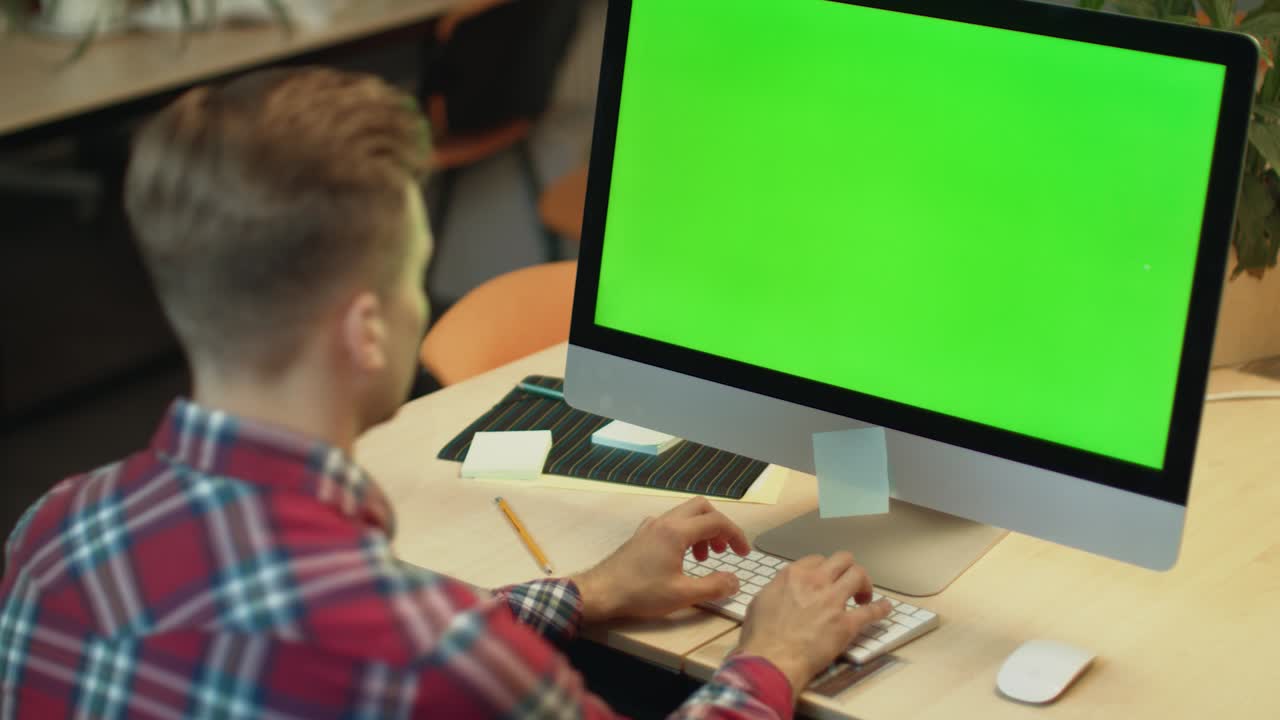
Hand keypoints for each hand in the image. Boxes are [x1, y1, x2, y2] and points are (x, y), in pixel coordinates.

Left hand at [572, 497, 749, 622]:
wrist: (601, 592)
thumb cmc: (640, 593)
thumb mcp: (683, 594)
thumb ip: (714, 586)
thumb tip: (735, 581)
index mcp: (677, 531)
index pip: (716, 521)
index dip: (735, 535)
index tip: (742, 553)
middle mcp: (664, 522)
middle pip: (701, 507)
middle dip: (719, 526)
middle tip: (724, 550)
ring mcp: (650, 526)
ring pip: (684, 515)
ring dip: (701, 531)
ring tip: (703, 558)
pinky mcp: (641, 536)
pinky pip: (669, 524)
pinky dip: (683, 535)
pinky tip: (680, 558)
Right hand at [734, 553, 892, 697]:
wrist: (772, 660)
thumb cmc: (761, 638)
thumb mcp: (759, 602)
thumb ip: (776, 590)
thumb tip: (781, 592)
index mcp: (793, 575)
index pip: (817, 559)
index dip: (824, 569)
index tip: (826, 578)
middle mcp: (815, 582)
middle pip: (843, 559)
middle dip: (847, 568)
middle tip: (848, 582)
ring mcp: (832, 601)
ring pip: (858, 575)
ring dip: (864, 583)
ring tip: (863, 594)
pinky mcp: (846, 624)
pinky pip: (871, 611)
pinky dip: (881, 608)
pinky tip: (885, 608)